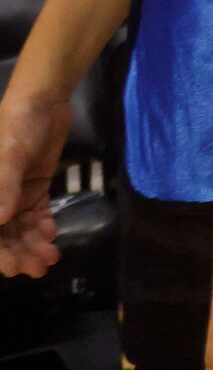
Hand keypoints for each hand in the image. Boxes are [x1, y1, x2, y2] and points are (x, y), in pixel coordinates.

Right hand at [0, 85, 70, 275]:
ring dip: (33, 245)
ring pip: (19, 229)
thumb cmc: (17, 125)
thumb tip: (0, 219)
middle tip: (40, 268)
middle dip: (18, 254)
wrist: (43, 101)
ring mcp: (12, 194)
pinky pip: (35, 215)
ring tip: (51, 258)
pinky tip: (51, 235)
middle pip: (2, 235)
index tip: (13, 267)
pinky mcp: (32, 187)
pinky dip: (42, 227)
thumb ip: (3, 187)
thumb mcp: (9, 155)